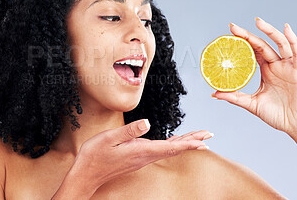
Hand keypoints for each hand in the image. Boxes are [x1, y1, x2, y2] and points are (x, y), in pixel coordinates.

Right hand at [73, 119, 211, 188]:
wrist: (87, 174)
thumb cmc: (95, 155)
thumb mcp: (109, 139)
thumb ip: (129, 131)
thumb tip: (147, 122)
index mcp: (140, 150)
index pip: (170, 147)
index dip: (188, 143)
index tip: (204, 141)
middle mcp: (145, 156)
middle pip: (174, 148)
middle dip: (193, 141)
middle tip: (209, 135)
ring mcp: (142, 157)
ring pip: (169, 149)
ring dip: (185, 142)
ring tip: (198, 137)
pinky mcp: (138, 157)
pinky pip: (160, 150)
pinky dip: (172, 144)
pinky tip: (175, 141)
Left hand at [212, 17, 296, 136]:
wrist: (296, 126)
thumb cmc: (277, 115)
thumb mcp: (252, 104)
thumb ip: (235, 97)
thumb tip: (214, 93)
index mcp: (266, 71)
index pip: (251, 52)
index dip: (241, 42)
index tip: (228, 35)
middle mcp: (276, 65)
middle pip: (261, 44)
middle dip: (247, 35)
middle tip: (232, 27)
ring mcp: (288, 66)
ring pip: (278, 43)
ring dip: (268, 31)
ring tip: (257, 21)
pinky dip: (292, 39)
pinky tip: (285, 28)